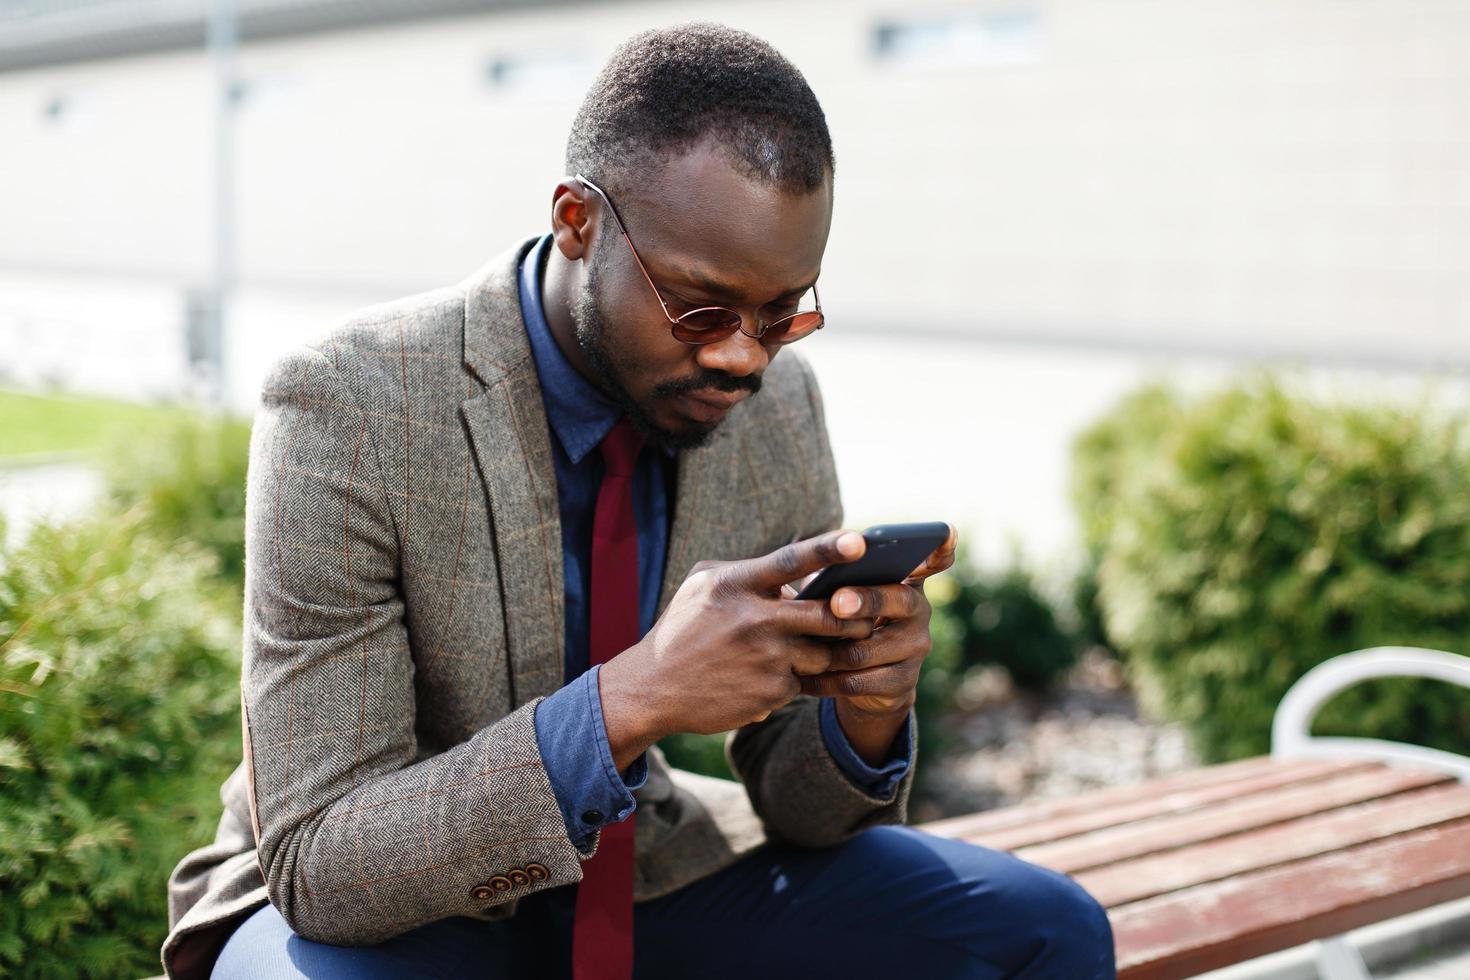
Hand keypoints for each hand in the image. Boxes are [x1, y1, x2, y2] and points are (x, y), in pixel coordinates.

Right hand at [598, 529, 875, 745]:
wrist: (653, 688)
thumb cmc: (684, 628)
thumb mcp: (704, 586)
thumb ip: (750, 573)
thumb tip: (799, 577)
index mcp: (736, 584)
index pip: (791, 561)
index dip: (828, 549)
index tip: (859, 541)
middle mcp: (753, 619)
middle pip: (828, 614)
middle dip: (853, 616)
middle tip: (865, 615)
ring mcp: (764, 658)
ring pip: (823, 653)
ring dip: (820, 652)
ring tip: (791, 651)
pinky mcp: (770, 692)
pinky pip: (803, 681)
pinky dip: (792, 679)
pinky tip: (762, 678)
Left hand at [789, 524, 957, 715]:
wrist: (864, 682)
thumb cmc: (846, 623)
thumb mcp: (841, 597)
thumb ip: (836, 581)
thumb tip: (814, 579)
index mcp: (904, 581)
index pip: (931, 560)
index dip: (940, 548)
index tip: (945, 532)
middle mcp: (919, 610)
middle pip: (896, 600)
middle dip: (865, 600)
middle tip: (837, 601)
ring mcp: (916, 647)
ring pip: (867, 648)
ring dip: (830, 649)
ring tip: (799, 645)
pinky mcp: (903, 681)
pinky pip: (858, 681)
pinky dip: (826, 679)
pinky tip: (803, 678)